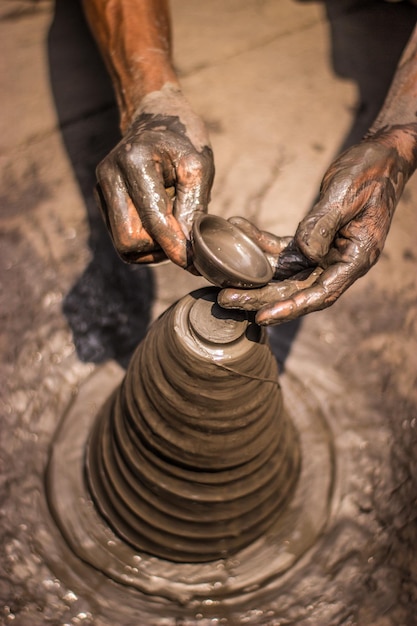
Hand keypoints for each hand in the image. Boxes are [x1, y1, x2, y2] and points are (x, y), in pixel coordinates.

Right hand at [95, 86, 214, 267]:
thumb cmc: (183, 142)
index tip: (194, 262)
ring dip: (151, 249)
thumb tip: (188, 251)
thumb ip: (194, 209)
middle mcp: (109, 175)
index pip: (153, 220)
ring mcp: (101, 188)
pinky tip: (160, 227)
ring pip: (122, 245)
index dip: (175, 247)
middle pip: (129, 240)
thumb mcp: (199, 168)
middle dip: (158, 249)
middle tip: (183, 242)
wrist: (157, 119)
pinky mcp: (102, 200)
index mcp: (134, 162)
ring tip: (173, 232)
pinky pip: (120, 238)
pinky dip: (143, 243)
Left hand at [219, 125, 416, 324]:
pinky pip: (283, 249)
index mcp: (355, 258)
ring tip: (223, 281)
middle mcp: (338, 262)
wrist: (379, 157)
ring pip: (286, 275)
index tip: (263, 316)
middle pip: (296, 289)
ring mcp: (324, 254)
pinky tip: (239, 229)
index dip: (291, 307)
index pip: (321, 293)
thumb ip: (323, 223)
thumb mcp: (345, 194)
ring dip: (255, 278)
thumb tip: (305, 251)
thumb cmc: (369, 173)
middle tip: (227, 298)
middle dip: (261, 297)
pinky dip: (260, 242)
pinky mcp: (312, 240)